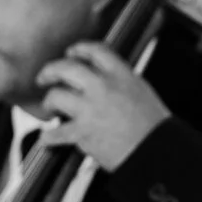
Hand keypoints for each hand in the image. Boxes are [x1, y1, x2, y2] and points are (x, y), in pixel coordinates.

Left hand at [36, 43, 168, 170]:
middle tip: (44, 77)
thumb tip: (105, 79)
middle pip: (66, 68)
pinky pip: (56, 132)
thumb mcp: (142, 92)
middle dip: (51, 71)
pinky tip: (48, 139)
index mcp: (121, 75)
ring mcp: (91, 109)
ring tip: (50, 107)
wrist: (157, 152)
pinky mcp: (83, 132)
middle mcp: (103, 87)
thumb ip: (122, 82)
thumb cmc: (154, 127)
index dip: (79, 49)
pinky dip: (49, 137)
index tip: (71, 52)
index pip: (95, 50)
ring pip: (56, 96)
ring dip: (49, 102)